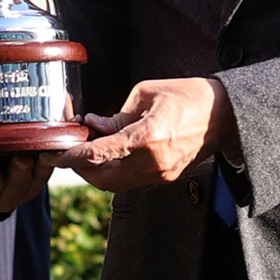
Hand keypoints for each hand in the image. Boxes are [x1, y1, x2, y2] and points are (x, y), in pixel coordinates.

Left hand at [46, 77, 232, 191]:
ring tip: (82, 153)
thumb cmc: (187, 96)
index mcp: (148, 137)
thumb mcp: (146, 94)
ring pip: (115, 185)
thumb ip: (116, 114)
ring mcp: (161, 174)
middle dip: (79, 169)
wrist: (225, 116)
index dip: (73, 156)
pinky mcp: (165, 178)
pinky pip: (130, 182)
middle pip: (103, 179)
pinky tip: (106, 155)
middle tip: (63, 154)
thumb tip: (93, 124)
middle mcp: (153, 162)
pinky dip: (113, 172)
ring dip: (94, 173)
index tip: (54, 155)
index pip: (101, 154)